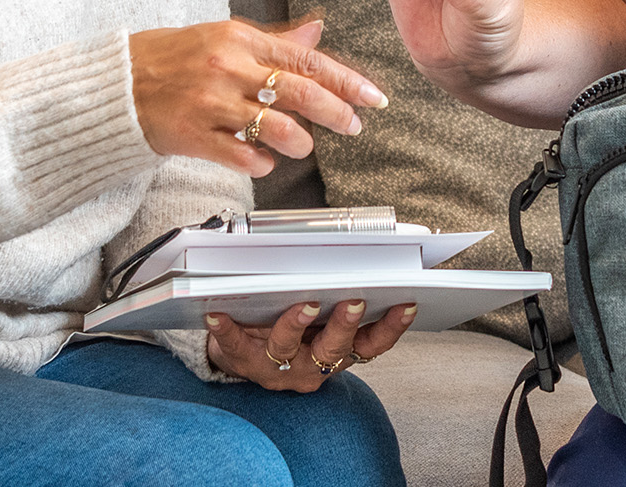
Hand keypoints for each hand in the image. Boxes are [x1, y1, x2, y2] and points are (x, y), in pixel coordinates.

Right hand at [127, 18, 388, 177]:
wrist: (116, 84)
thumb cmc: (172, 57)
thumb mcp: (224, 37)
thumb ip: (274, 41)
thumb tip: (316, 31)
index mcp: (240, 40)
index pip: (306, 60)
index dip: (346, 80)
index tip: (372, 97)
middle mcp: (229, 68)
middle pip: (300, 92)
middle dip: (337, 112)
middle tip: (354, 125)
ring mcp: (212, 103)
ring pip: (277, 128)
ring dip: (300, 142)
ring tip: (303, 146)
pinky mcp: (194, 136)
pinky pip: (243, 156)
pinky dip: (262, 163)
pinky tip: (264, 161)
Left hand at [204, 299, 417, 390]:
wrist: (246, 354)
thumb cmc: (291, 324)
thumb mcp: (325, 321)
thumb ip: (342, 296)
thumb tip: (362, 256)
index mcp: (339, 353)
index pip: (373, 344)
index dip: (392, 327)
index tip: (406, 302)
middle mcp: (313, 367)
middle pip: (333, 349)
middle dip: (345, 324)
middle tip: (354, 301)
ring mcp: (278, 369)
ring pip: (289, 349)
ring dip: (296, 325)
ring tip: (302, 304)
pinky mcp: (243, 363)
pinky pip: (234, 347)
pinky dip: (226, 328)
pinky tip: (218, 310)